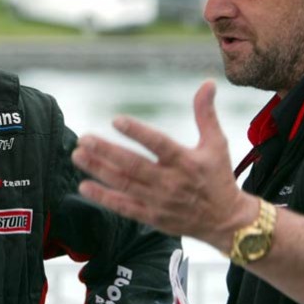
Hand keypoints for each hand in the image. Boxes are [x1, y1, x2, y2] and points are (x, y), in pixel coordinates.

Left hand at [71, 80, 257, 252]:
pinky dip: (103, 197)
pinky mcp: (152, 217)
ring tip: (78, 155)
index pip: (158, 144)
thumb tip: (208, 83)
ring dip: (98, 169)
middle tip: (83, 138)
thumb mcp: (217, 144)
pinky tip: (84, 186)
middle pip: (133, 165)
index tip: (116, 120)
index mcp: (186, 161)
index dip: (137, 132)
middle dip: (106, 151)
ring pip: (124, 184)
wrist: (226, 221)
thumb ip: (205, 114)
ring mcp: (159, 201)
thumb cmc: (218, 177)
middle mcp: (170, 181)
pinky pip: (124, 207)